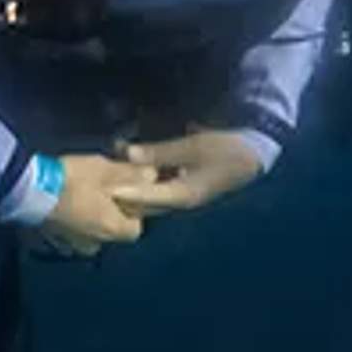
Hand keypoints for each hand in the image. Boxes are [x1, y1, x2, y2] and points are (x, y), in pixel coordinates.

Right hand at [32, 152, 159, 257]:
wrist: (29, 190)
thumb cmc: (74, 180)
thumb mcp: (107, 170)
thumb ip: (132, 175)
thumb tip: (153, 176)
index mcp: (113, 229)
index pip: (136, 228)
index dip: (134, 210)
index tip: (127, 193)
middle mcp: (95, 243)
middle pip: (112, 232)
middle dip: (111, 215)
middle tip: (104, 191)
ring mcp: (72, 244)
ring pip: (91, 234)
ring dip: (91, 220)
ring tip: (84, 196)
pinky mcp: (53, 238)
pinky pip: (71, 233)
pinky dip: (72, 221)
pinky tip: (66, 203)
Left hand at [114, 130, 267, 218]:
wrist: (252, 153)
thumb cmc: (224, 148)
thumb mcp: (193, 147)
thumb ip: (159, 152)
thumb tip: (128, 154)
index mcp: (184, 195)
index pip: (146, 197)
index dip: (124, 192)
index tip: (104, 188)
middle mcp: (179, 201)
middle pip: (143, 203)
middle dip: (123, 194)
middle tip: (100, 184)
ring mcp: (181, 196)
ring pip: (148, 197)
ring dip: (130, 187)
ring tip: (108, 178)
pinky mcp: (182, 188)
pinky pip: (156, 189)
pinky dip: (142, 182)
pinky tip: (128, 170)